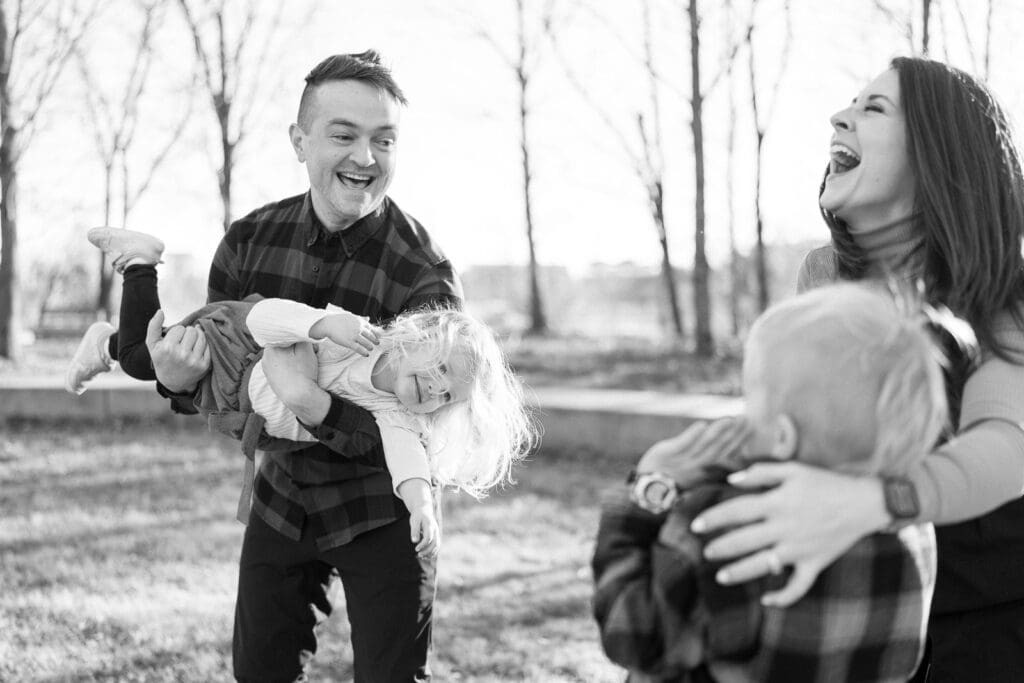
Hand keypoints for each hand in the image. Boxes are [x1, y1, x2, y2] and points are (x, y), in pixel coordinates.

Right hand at [146, 310, 210, 392]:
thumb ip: (153, 326)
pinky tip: (196, 349)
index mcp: (167, 348)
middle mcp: (181, 355)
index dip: (177, 333)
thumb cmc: (162, 359)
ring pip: (201, 336)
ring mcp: (194, 361)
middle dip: (187, 333)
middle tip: (182, 342)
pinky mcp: (204, 365)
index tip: (173, 340)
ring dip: (197, 337)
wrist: (172, 381)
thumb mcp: (152, 344)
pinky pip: (208, 346)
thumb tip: (160, 311)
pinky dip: (203, 345)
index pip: (180, 328)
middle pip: (191, 330)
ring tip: (190, 344)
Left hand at [261, 343, 329, 424]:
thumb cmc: (302, 372)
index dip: (295, 336)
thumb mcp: (306, 349)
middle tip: (306, 350)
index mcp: (270, 348)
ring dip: (290, 356)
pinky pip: (279, 367)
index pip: (282, 335)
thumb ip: (301, 336)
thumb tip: (300, 332)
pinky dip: (287, 366)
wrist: (299, 397)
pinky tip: (296, 371)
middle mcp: (264, 359)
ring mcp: (267, 371)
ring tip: (302, 362)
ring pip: (280, 357)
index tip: (304, 340)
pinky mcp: (271, 380)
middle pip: (281, 346)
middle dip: (293, 346)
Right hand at [309, 313, 380, 356]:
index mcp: (360, 322)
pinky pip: (359, 348)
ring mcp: (354, 335)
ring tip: (371, 348)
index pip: (371, 328)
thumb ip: (361, 318)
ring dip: (370, 346)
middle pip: (370, 336)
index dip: (375, 333)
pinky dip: (364, 352)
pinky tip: (366, 354)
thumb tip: (368, 318)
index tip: (377, 336)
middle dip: (375, 340)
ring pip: (366, 343)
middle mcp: (359, 328)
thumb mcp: (351, 317)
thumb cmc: (339, 320)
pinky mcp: (349, 342)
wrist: (328, 324)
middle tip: (377, 343)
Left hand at [398, 478, 439, 556]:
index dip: (423, 545)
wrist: (424, 509)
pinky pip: (437, 545)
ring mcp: (437, 533)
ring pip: (437, 545)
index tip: (416, 549)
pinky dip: (433, 551)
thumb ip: (414, 531)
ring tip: (421, 556)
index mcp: (430, 525)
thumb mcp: (414, 521)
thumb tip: (414, 541)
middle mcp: (435, 530)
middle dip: (427, 551)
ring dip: (430, 552)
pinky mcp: (436, 535)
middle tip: (419, 555)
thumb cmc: (417, 515)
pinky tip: (425, 555)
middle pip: (435, 543)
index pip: (428, 537)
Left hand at [638, 417, 749, 488]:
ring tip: (729, 419)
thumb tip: (736, 456)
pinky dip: (693, 435)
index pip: (730, 455)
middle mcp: (699, 468)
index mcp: (708, 472)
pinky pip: (683, 445)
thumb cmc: (677, 477)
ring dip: (718, 431)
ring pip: (705, 446)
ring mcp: (684, 461)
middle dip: (736, 433)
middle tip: (746, 418)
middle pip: (721, 448)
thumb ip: (715, 464)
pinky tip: (702, 424)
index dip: (742, 440)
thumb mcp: (699, 473)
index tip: (752, 426)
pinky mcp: (668, 454)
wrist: (649, 488)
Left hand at [690, 462, 888, 605]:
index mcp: (777, 502)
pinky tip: (766, 601)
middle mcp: (784, 527)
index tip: (695, 525)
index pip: (736, 511)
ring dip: (739, 572)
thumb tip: (732, 479)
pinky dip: (783, 597)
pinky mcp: (814, 564)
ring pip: (763, 565)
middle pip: (744, 540)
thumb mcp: (793, 469)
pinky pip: (798, 587)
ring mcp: (799, 549)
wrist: (865, 502)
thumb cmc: (825, 482)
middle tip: (704, 552)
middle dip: (720, 548)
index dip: (713, 518)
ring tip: (720, 576)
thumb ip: (761, 472)